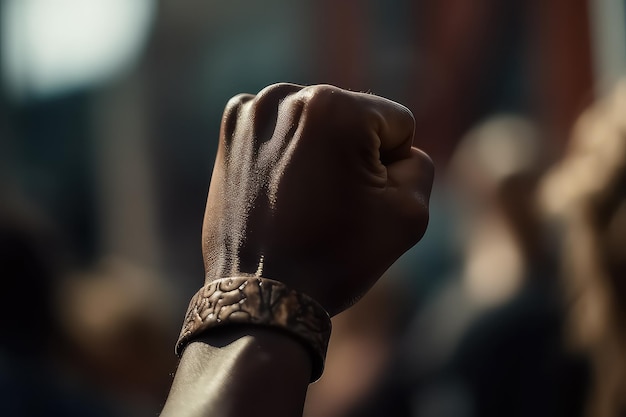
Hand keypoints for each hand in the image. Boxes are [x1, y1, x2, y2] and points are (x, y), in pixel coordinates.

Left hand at [201, 83, 432, 315]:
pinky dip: (288, 150)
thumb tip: (397, 149)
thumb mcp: (409, 214)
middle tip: (330, 204)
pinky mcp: (231, 130)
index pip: (397, 123)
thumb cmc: (336, 255)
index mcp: (335, 107)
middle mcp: (288, 95)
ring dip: (322, 151)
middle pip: (355, 117)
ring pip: (319, 121)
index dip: (393, 168)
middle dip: (355, 154)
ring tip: (304, 199)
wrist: (261, 291)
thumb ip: (420, 164)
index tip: (359, 203)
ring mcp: (252, 109)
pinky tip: (279, 186)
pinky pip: (283, 129)